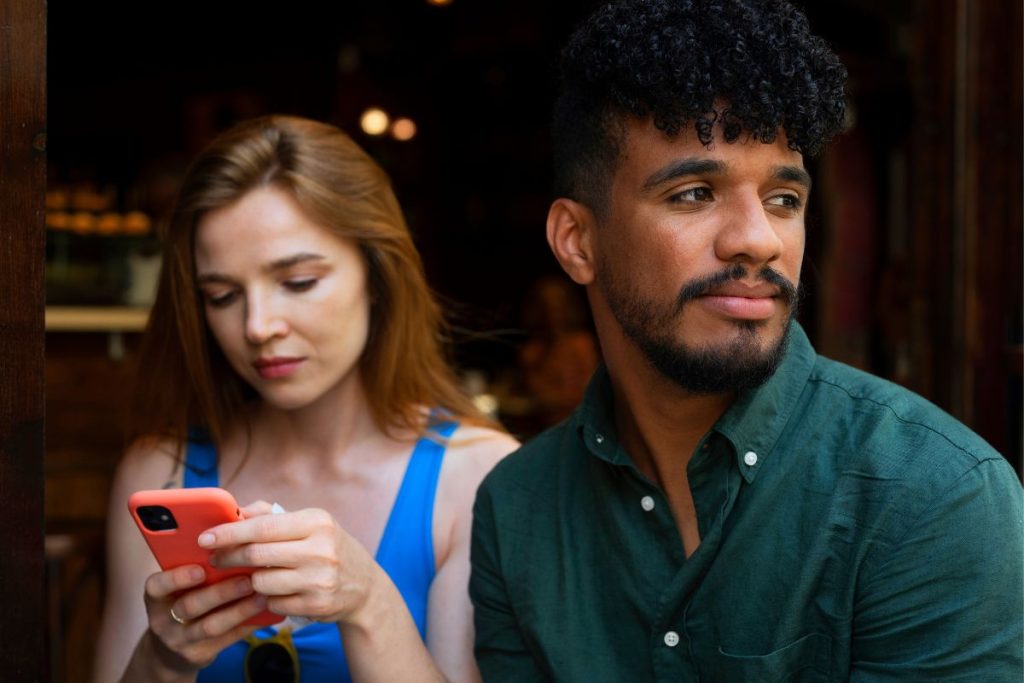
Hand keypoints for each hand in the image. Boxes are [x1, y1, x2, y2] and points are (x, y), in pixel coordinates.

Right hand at [140, 564, 264, 672]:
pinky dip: (246, 625)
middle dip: (221, 592)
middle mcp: (163, 619)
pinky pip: (226, 640)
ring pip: (210, 626)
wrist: (172, 647)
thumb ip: (197, 565)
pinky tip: (264, 614)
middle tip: (247, 580)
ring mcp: (179, 640)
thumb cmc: (183, 600)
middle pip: (190, 605)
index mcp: (156, 596)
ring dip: (239, 611)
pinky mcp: (198, 655)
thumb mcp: (179, 585)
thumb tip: (232, 538)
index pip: (158, 586)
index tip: (201, 569)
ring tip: (261, 597)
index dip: (178, 578)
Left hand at [200, 507, 380, 624]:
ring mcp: (320, 579)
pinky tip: (278, 593)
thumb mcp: (309, 524)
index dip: (229, 532)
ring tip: (257, 576)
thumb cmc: (328, 548)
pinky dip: (269, 599)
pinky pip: (273, 604)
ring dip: (252, 581)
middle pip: (257, 554)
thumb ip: (271, 516)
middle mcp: (321, 549)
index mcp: (317, 521)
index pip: (262, 526)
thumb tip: (235, 512)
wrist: (365, 586)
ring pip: (262, 582)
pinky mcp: (318, 605)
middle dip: (229, 557)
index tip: (204, 537)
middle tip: (215, 559)